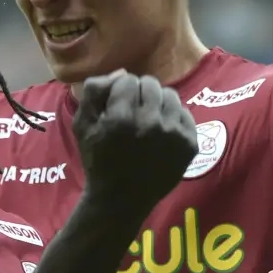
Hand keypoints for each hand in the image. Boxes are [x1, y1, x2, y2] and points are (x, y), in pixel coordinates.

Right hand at [73, 71, 197, 209]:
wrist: (121, 200)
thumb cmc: (98, 160)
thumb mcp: (82, 125)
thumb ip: (95, 91)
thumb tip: (122, 72)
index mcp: (121, 118)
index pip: (127, 80)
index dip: (119, 91)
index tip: (116, 106)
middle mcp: (150, 123)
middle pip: (150, 83)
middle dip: (139, 93)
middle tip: (133, 112)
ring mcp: (173, 134)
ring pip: (170, 95)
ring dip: (157, 102)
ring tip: (148, 119)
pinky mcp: (189, 144)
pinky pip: (184, 112)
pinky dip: (173, 117)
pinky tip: (161, 132)